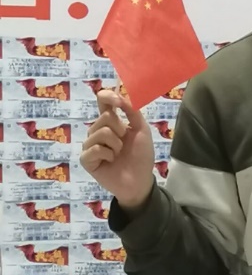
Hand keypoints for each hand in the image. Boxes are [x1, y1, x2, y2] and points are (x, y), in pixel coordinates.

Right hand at [80, 90, 155, 210]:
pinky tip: (110, 161)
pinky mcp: (86, 159)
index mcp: (111, 122)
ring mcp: (90, 145)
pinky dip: (106, 154)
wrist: (140, 180)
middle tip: (124, 143)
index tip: (116, 101)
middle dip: (120, 130)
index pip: (103, 103)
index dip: (107, 97)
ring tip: (118, 154)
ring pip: (100, 132)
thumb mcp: (142, 130)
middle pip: (104, 118)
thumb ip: (132, 111)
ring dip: (115, 144)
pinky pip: (93, 149)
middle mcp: (98, 131)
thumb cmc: (141, 156)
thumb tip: (120, 94)